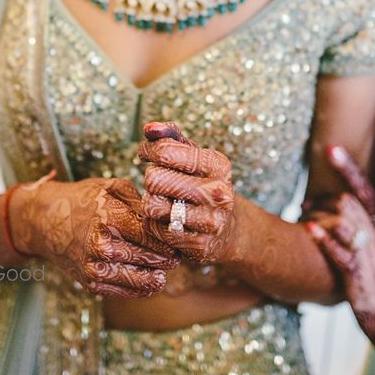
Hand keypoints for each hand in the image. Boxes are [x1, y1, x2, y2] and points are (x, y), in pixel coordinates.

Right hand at [10, 175, 178, 297]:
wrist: (46, 222)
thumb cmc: (83, 200)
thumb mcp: (111, 188)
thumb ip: (140, 201)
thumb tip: (167, 214)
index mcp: (110, 217)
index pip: (153, 234)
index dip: (171, 238)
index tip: (181, 237)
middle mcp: (103, 245)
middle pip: (151, 257)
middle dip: (168, 256)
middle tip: (179, 253)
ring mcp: (96, 267)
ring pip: (142, 278)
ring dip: (158, 275)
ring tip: (166, 268)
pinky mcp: (91, 283)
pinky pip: (126, 291)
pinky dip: (142, 288)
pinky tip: (152, 280)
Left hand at [138, 122, 234, 264]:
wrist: (228, 230)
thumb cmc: (203, 184)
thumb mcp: (194, 156)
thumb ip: (171, 136)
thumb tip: (149, 129)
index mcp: (218, 164)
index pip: (165, 151)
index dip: (147, 150)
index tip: (146, 154)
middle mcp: (218, 192)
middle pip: (154, 179)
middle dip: (150, 179)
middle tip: (157, 182)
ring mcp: (210, 221)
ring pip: (152, 206)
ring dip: (150, 203)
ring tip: (162, 201)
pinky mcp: (199, 245)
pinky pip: (155, 230)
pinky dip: (154, 224)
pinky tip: (166, 221)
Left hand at [304, 146, 374, 343]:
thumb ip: (369, 226)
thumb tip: (348, 204)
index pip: (366, 190)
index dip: (348, 169)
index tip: (331, 149)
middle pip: (348, 202)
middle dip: (323, 199)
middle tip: (305, 204)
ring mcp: (367, 255)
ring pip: (343, 222)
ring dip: (319, 216)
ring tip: (304, 218)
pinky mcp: (356, 276)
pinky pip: (339, 253)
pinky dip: (323, 240)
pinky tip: (309, 230)